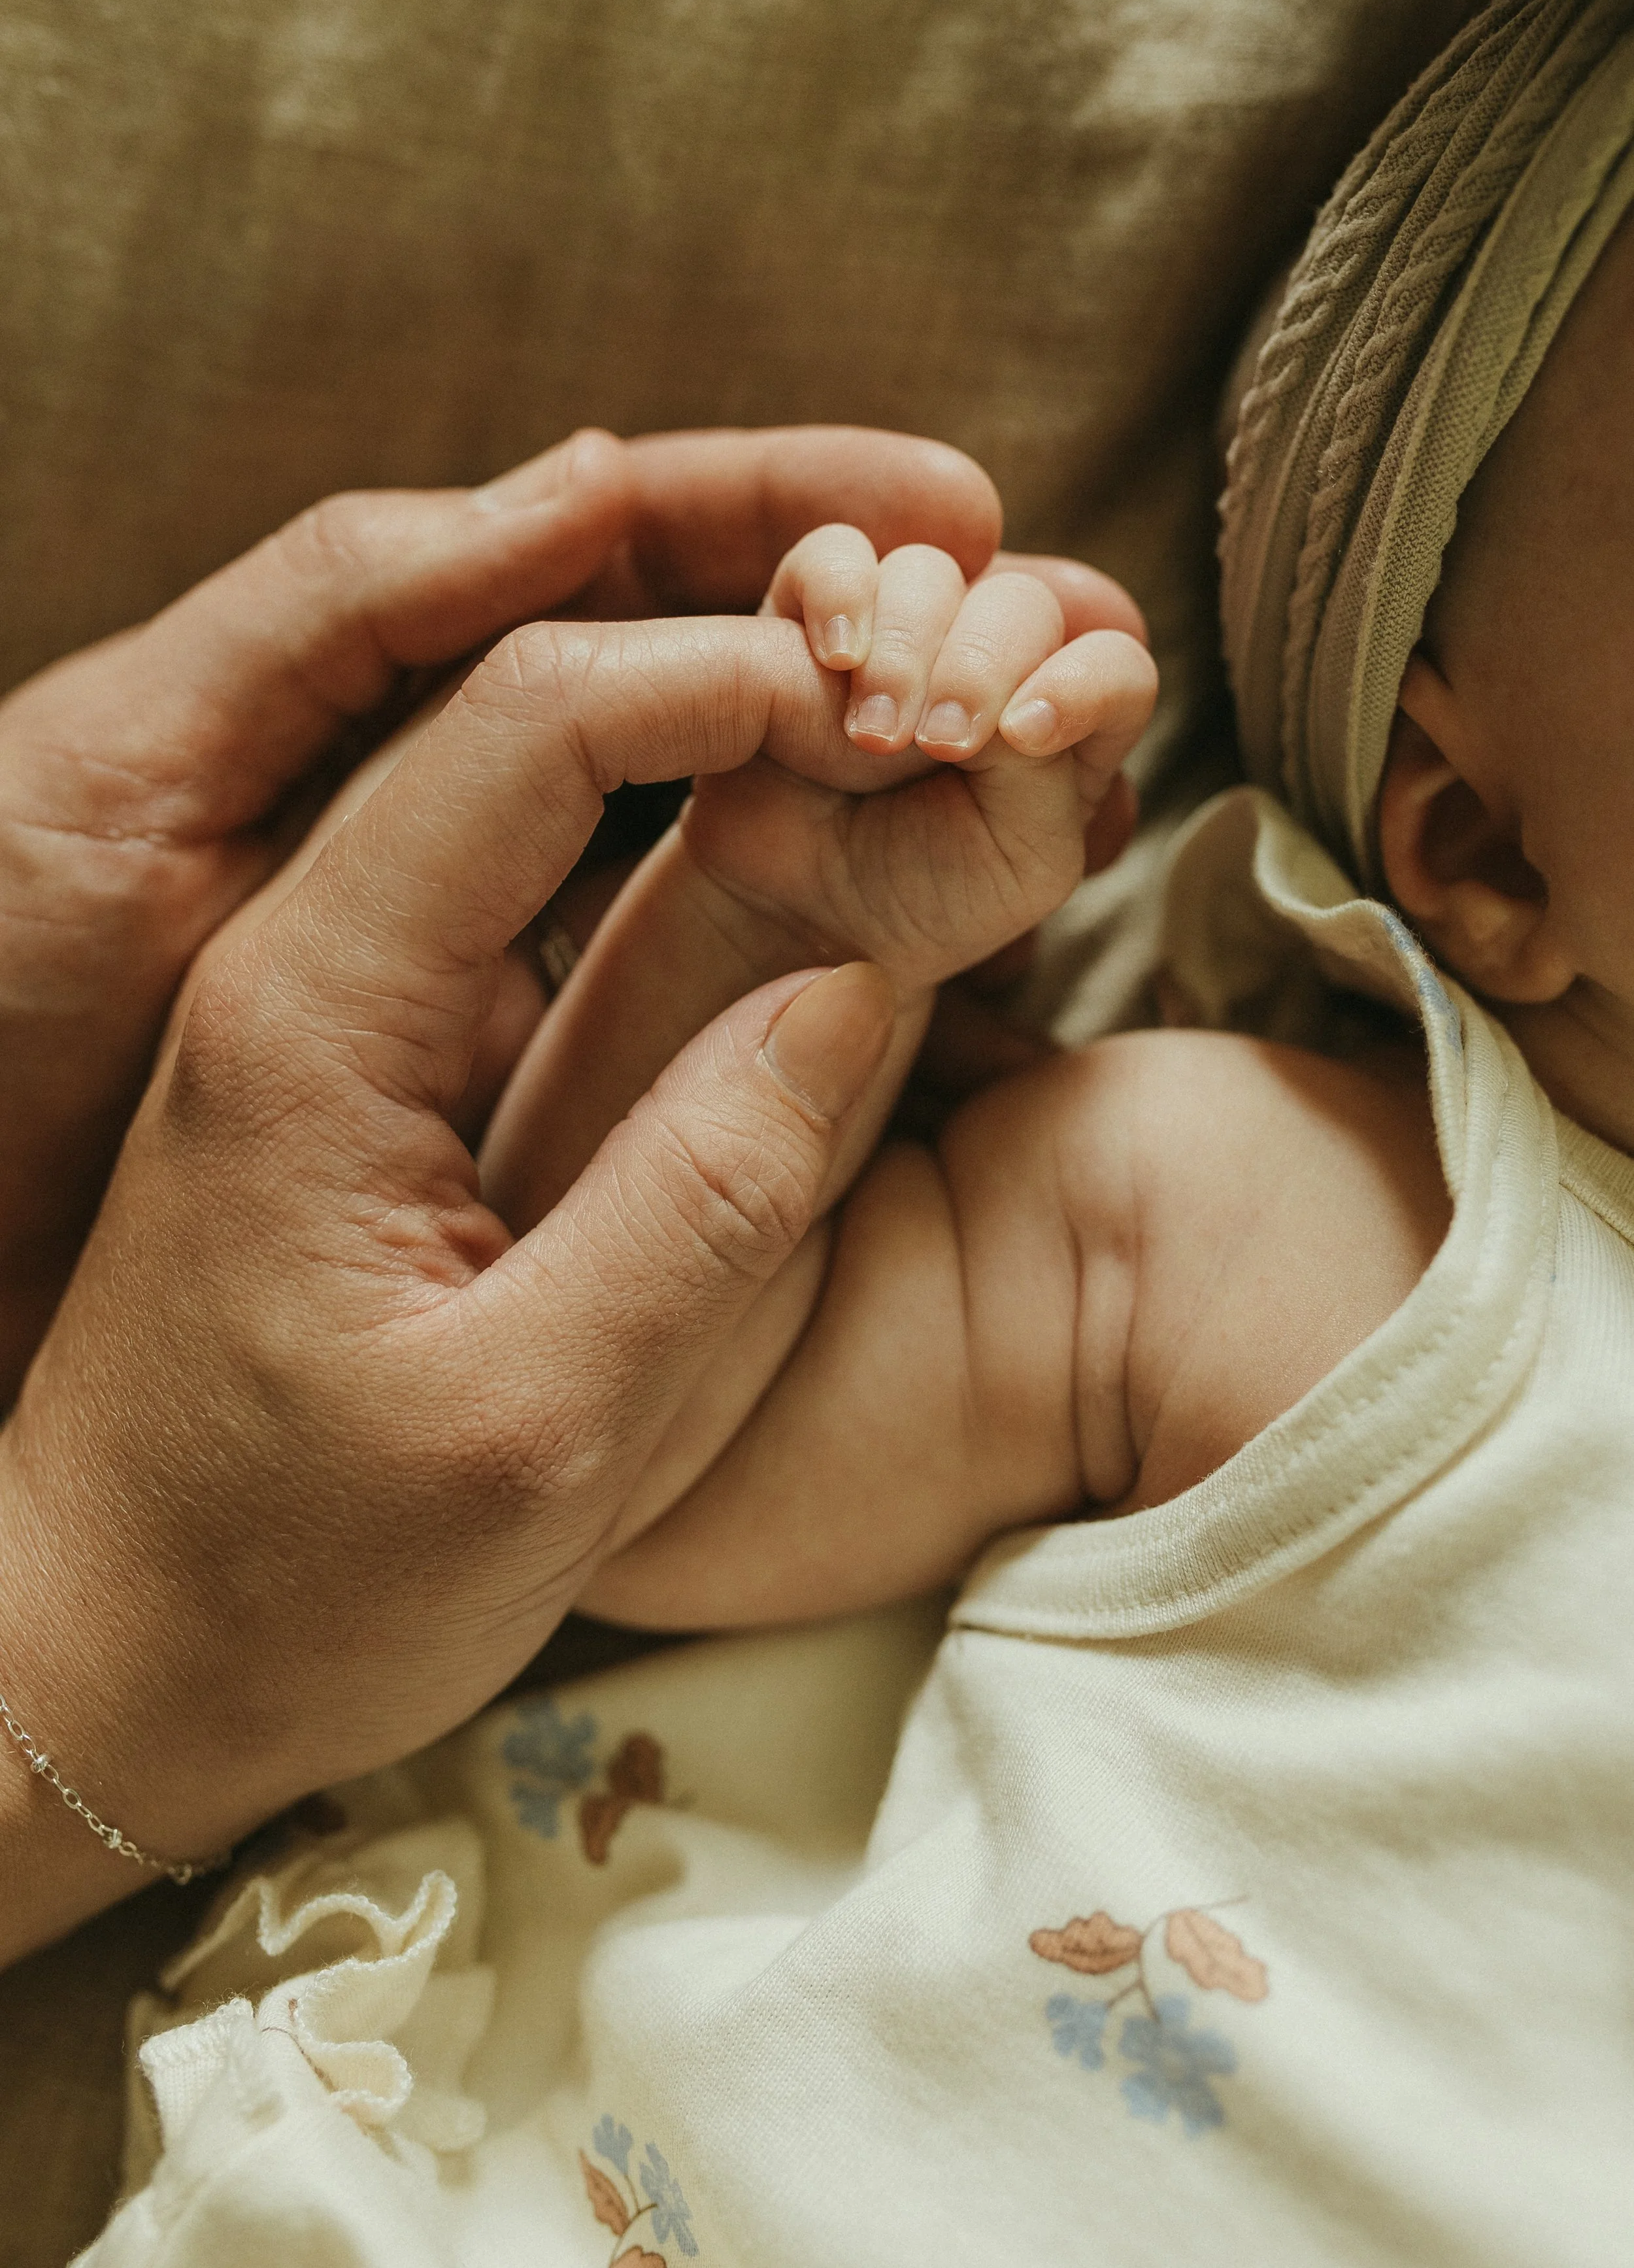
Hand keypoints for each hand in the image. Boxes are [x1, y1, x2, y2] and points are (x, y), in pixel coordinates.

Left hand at [0, 609, 913, 1964]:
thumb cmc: (288, 1584)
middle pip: (533, 705)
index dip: (733, 672)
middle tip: (935, 683)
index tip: (900, 702)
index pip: (533, 716)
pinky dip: (674, 865)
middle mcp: (312, 960)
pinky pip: (535, 905)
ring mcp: (339, 1008)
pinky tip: (799, 887)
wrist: (102, 1660)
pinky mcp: (375, 1069)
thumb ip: (703, 1207)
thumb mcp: (532, 1434)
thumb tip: (855, 990)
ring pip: (538, 794)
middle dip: (739, 659)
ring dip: (716, 753)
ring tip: (899, 754)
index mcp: (316, 1006)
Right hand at [681, 528, 1155, 994]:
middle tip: (936, 743)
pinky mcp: (813, 617)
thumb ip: (1047, 776)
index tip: (1025, 736)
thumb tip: (1014, 707)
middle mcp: (991, 660)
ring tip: (871, 737)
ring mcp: (903, 630)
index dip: (1084, 684)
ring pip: (932, 572)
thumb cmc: (924, 897)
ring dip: (909, 647)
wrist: (806, 917)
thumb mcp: (1024, 862)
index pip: (1113, 664)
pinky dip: (840, 588)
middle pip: (1021, 605)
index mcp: (1061, 720)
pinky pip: (835, 553)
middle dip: (982, 669)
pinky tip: (835, 655)